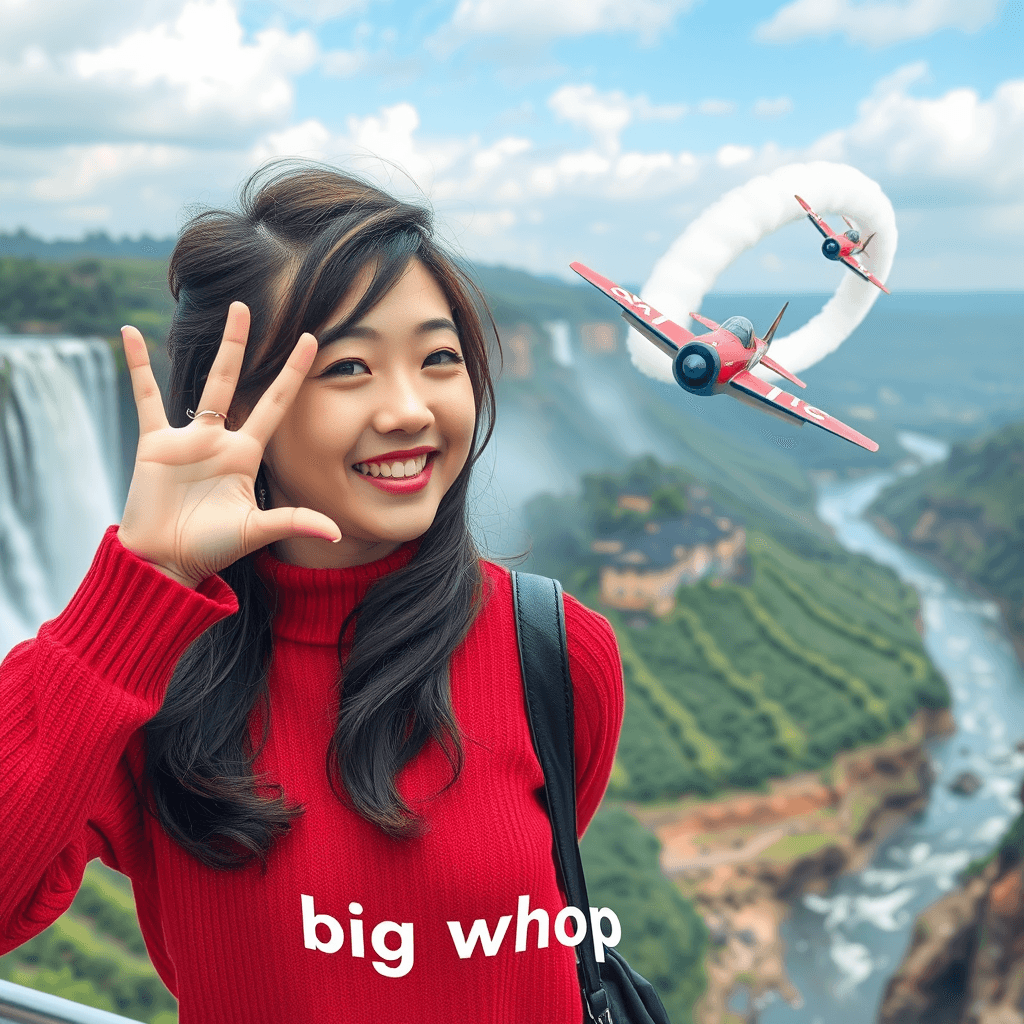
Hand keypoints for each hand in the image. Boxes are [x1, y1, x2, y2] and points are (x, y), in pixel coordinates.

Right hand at [116, 302, 340, 587]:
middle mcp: (220, 439)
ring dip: (216, 347)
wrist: (165, 560)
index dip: (292, 374)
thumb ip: (293, 522)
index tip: (311, 341)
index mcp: (246, 455)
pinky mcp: (155, 443)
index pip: (275, 405)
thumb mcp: (256, 530)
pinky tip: (128, 333)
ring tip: (226, 309)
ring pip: (203, 382)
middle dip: (243, 344)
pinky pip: (144, 398)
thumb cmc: (210, 548)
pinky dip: (136, 367)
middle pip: (237, 381)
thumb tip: (336, 533)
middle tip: (251, 305)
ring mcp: (187, 438)